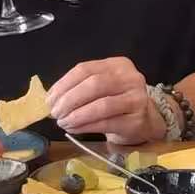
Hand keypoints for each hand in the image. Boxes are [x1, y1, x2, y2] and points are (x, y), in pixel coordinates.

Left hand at [46, 57, 163, 145]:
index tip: (49, 99)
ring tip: (63, 122)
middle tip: (55, 113)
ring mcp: (136, 99)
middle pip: (94, 85)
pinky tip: (74, 129)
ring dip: (77, 115)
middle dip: (69, 100)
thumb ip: (79, 87)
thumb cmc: (117, 101)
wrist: (145, 120)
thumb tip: (51, 100)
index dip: (64, 84)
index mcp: (118, 64)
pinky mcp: (136, 121)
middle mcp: (130, 78)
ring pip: (101, 106)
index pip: (85, 69)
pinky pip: (106, 123)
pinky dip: (85, 126)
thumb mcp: (102, 86)